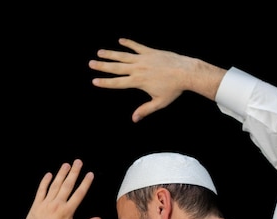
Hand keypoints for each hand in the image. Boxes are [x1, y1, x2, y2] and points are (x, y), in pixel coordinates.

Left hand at [18, 160, 101, 218]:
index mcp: (67, 212)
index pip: (79, 194)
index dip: (85, 183)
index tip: (90, 174)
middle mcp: (57, 205)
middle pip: (67, 185)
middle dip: (74, 172)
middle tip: (78, 162)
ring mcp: (45, 204)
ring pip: (54, 185)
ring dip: (61, 174)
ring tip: (66, 165)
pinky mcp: (36, 205)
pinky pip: (41, 191)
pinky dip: (44, 182)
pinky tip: (48, 175)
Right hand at [89, 38, 225, 121]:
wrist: (185, 72)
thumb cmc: (174, 89)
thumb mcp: (159, 102)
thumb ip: (145, 110)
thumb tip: (134, 119)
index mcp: (138, 82)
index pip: (118, 83)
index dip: (105, 82)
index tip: (94, 81)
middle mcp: (138, 69)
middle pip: (116, 67)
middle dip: (102, 66)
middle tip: (91, 63)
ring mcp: (144, 59)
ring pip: (123, 55)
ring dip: (111, 53)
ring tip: (100, 52)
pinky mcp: (150, 52)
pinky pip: (136, 46)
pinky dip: (128, 43)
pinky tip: (120, 41)